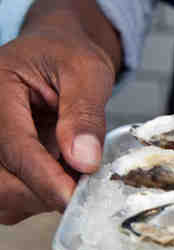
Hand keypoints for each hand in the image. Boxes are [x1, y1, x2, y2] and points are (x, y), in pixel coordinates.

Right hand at [0, 0, 120, 223]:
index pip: (13, 147)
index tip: (72, 197)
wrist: (58, 52)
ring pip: (2, 195)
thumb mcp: (88, 71)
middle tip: (85, 188)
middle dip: (43, 192)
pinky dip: (37, 196)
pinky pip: (9, 194)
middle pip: (0, 180)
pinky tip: (62, 179)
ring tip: (75, 177)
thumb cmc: (69, 54)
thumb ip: (85, 114)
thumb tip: (85, 160)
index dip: (43, 178)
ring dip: (40, 197)